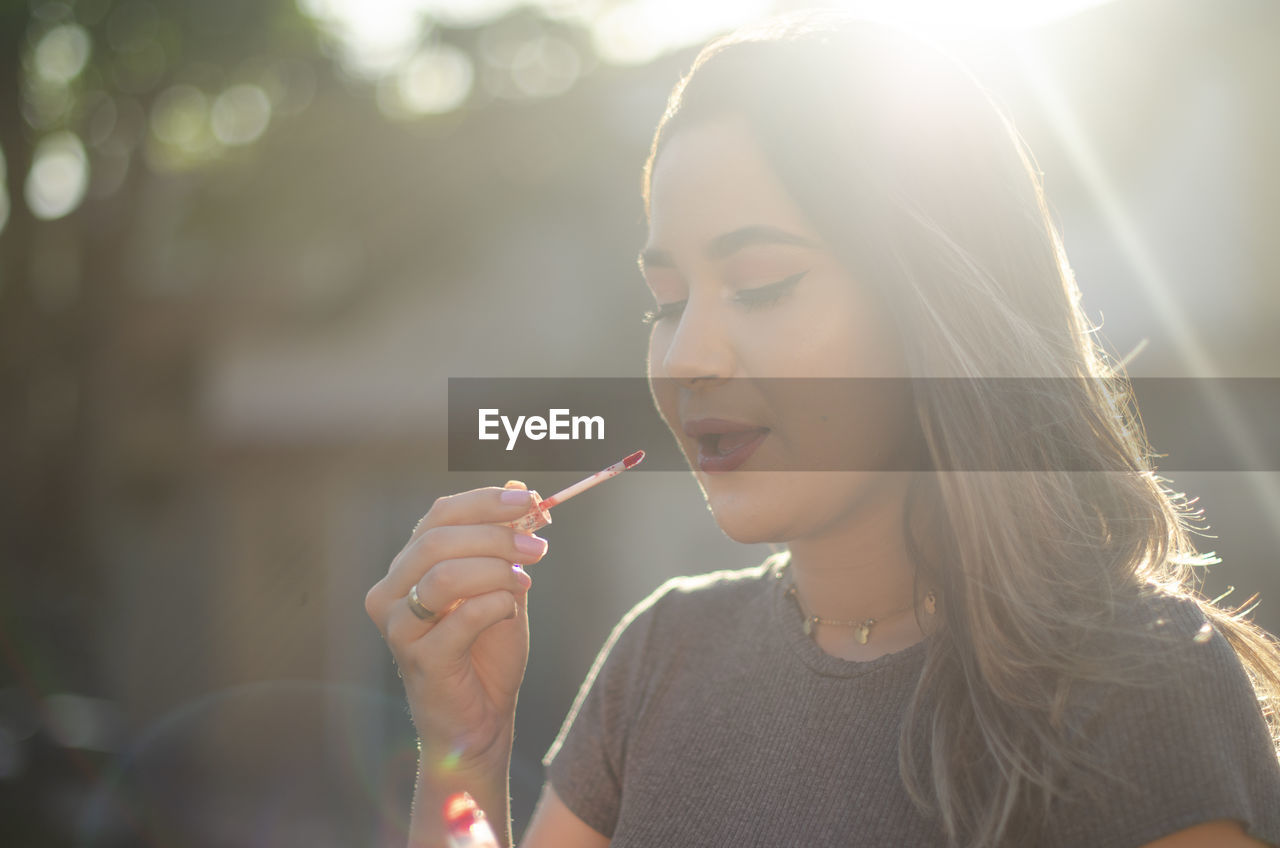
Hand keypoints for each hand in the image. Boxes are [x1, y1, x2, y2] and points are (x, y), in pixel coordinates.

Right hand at [365, 481, 546, 774]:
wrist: (483, 721)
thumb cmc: (487, 653)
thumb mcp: (503, 586)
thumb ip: (507, 542)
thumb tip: (522, 488)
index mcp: (409, 566)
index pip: (439, 515)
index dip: (485, 502)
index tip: (531, 500)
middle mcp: (391, 592)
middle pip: (438, 539)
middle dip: (496, 535)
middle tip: (539, 546)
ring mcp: (398, 628)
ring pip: (445, 575)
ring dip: (497, 570)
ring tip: (526, 580)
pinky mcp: (419, 660)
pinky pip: (461, 616)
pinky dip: (495, 605)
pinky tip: (510, 612)